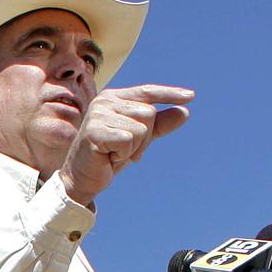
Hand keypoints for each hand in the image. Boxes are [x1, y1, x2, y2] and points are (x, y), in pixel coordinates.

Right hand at [58, 83, 194, 205]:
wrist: (81, 179)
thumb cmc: (107, 157)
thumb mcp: (138, 139)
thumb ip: (159, 125)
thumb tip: (185, 112)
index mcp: (114, 97)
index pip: (147, 92)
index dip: (169, 94)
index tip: (190, 97)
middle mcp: (105, 101)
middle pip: (148, 113)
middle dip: (144, 138)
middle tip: (125, 151)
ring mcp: (98, 114)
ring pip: (140, 128)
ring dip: (133, 148)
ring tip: (114, 153)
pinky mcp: (94, 130)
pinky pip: (128, 140)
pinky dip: (123, 154)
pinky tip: (108, 157)